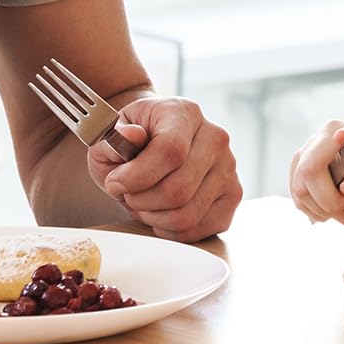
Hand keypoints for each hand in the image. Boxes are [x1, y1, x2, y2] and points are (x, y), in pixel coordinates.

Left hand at [86, 97, 240, 240]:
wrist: (151, 143)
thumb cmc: (129, 141)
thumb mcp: (110, 134)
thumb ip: (114, 136)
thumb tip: (131, 136)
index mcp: (184, 113)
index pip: (170, 151)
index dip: (137, 176)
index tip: (114, 183)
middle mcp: (215, 138)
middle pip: (178, 189)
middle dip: (141, 201)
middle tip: (128, 195)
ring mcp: (228, 168)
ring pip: (188, 214)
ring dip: (154, 218)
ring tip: (144, 204)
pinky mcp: (233, 195)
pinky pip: (202, 229)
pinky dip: (173, 231)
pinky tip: (161, 215)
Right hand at [289, 111, 343, 229]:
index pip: (338, 134)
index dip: (334, 139)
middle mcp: (328, 134)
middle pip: (309, 167)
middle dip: (329, 197)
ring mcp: (310, 152)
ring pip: (300, 186)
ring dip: (323, 206)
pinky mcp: (301, 172)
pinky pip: (297, 197)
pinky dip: (315, 210)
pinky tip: (332, 207)